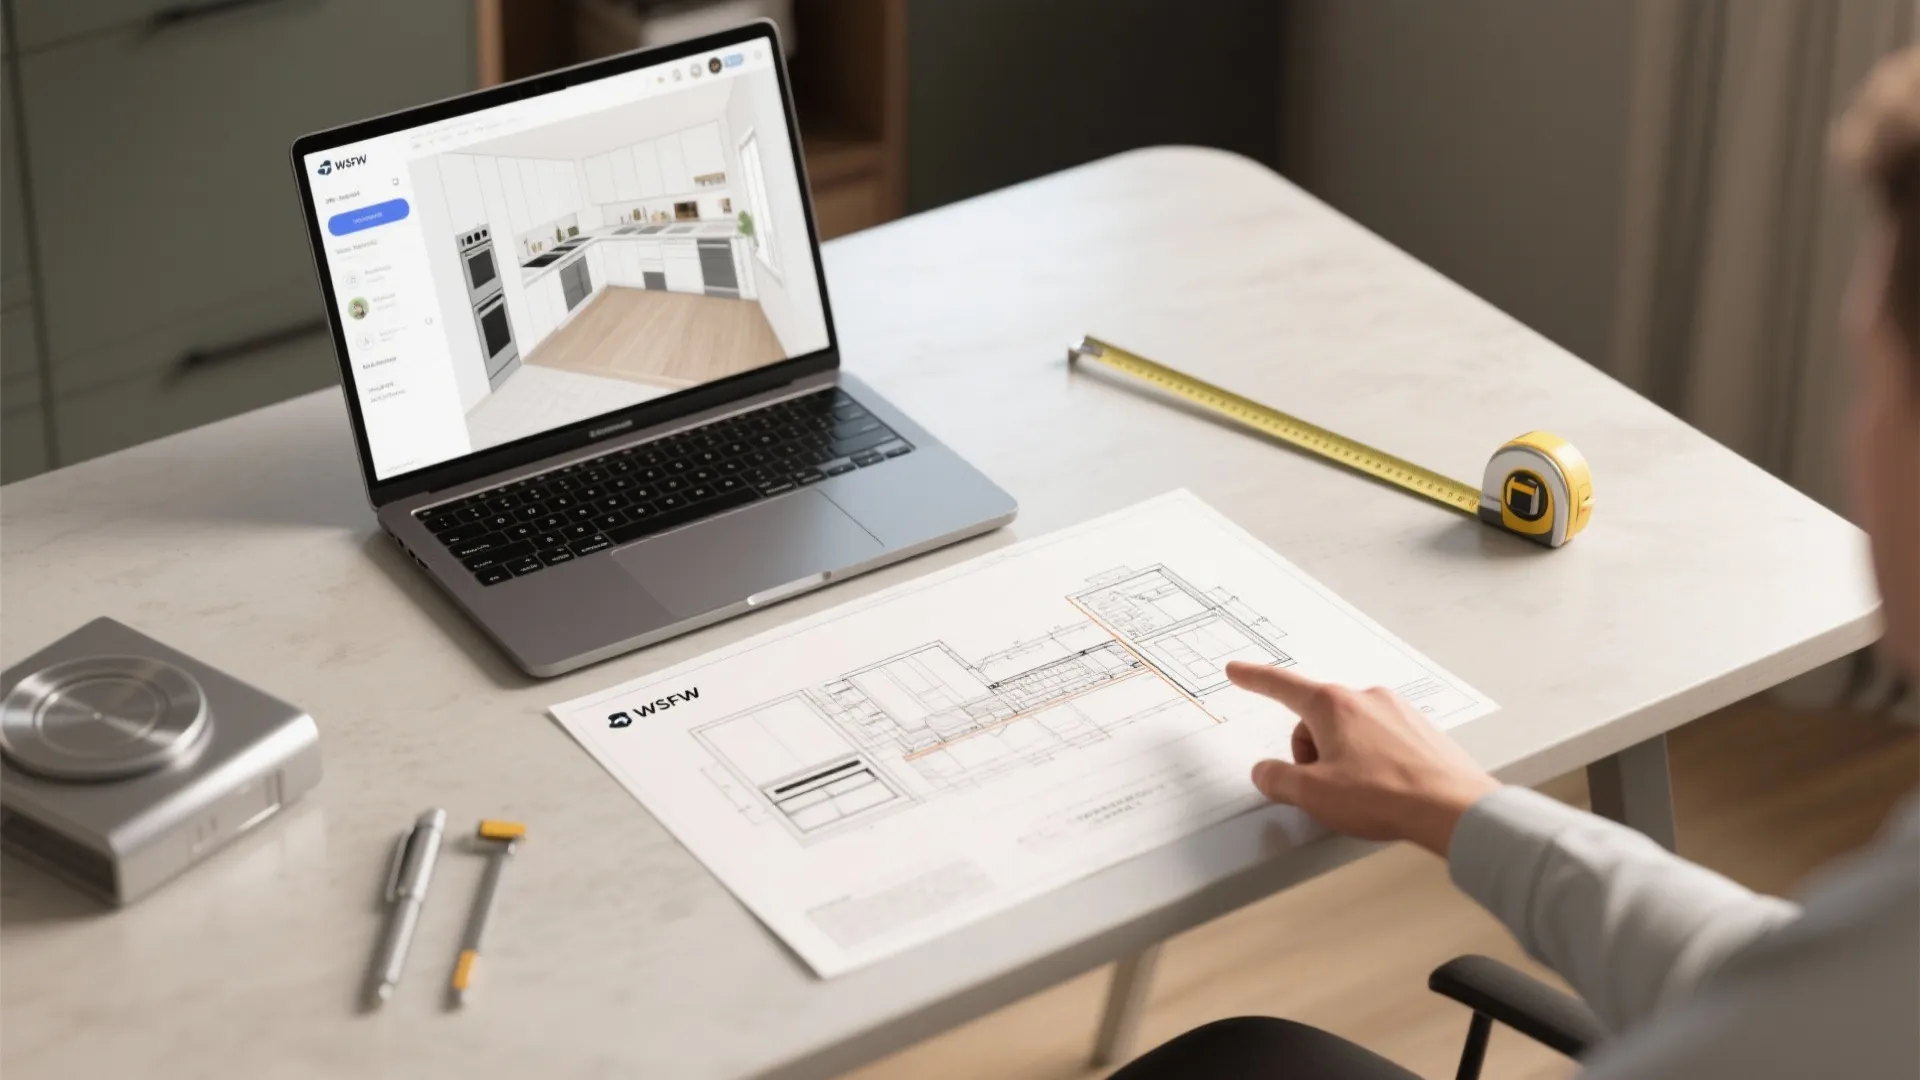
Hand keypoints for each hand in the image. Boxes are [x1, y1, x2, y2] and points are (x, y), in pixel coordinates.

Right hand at [1226, 661, 1500, 855]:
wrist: (1454, 808)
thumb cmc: (1386, 797)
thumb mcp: (1313, 795)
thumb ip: (1278, 779)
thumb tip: (1266, 772)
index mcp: (1333, 706)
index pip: (1282, 686)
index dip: (1255, 679)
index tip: (1238, 671)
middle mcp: (1365, 699)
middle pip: (1316, 719)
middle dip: (1310, 752)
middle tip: (1322, 789)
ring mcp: (1397, 711)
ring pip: (1349, 730)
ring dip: (1342, 758)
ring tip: (1360, 794)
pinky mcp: (1420, 729)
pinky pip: (1380, 739)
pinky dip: (1372, 761)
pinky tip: (1383, 789)